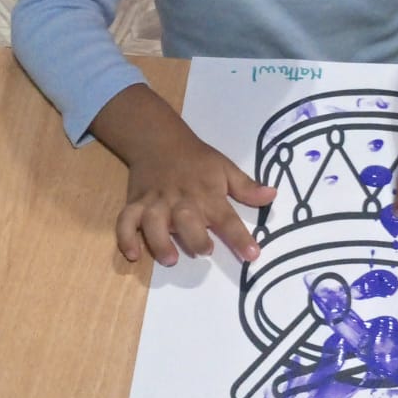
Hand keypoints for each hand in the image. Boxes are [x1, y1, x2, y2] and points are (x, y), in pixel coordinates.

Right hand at [91, 85, 274, 264]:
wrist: (158, 139)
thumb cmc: (197, 159)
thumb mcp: (225, 168)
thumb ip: (247, 187)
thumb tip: (272, 196)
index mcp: (207, 193)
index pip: (227, 217)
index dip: (240, 237)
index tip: (252, 254)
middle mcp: (181, 199)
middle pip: (186, 220)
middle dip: (195, 237)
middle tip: (204, 250)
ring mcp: (155, 201)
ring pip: (153, 222)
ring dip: (160, 241)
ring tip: (170, 259)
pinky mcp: (135, 203)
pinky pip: (125, 221)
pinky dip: (126, 238)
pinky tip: (133, 254)